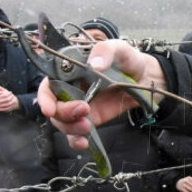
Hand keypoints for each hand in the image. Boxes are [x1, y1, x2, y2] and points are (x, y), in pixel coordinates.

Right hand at [0, 83, 19, 112]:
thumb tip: (1, 91)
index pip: (4, 95)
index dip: (8, 93)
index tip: (10, 92)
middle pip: (7, 100)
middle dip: (11, 97)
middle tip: (12, 95)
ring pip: (6, 105)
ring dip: (10, 102)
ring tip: (12, 100)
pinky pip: (4, 109)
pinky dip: (8, 107)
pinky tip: (9, 105)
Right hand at [37, 39, 166, 150]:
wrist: (146, 78)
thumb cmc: (128, 60)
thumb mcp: (119, 48)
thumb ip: (105, 50)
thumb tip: (94, 64)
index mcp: (70, 71)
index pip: (48, 85)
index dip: (45, 97)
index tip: (50, 109)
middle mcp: (70, 89)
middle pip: (54, 106)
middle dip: (63, 113)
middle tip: (84, 110)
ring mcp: (80, 106)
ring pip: (63, 122)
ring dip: (70, 128)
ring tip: (87, 127)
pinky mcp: (91, 119)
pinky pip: (76, 134)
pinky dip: (76, 141)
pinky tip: (84, 143)